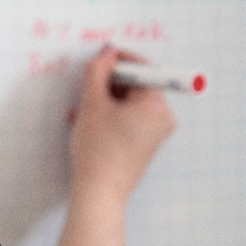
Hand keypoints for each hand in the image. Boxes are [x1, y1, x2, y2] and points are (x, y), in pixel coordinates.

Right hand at [68, 45, 175, 204]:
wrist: (99, 193)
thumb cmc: (98, 151)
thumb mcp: (92, 103)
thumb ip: (98, 71)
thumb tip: (107, 52)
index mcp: (156, 105)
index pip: (141, 69)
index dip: (118, 62)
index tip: (99, 62)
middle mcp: (163, 117)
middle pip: (135, 86)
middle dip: (108, 85)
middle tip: (86, 92)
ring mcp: (156, 132)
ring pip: (129, 102)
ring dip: (105, 101)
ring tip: (83, 112)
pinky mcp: (146, 143)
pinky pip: (130, 118)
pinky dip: (111, 115)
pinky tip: (90, 123)